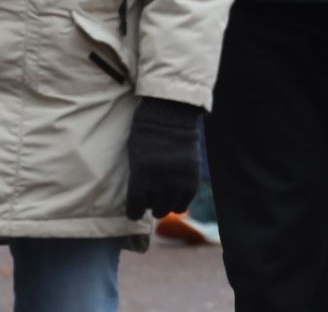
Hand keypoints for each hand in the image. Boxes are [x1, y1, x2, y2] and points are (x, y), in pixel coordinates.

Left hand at [125, 97, 201, 219]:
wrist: (171, 114)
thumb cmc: (145, 134)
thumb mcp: (135, 159)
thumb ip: (139, 181)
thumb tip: (143, 202)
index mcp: (141, 176)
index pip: (135, 209)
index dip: (134, 211)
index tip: (135, 209)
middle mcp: (161, 182)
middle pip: (155, 210)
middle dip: (151, 205)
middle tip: (150, 198)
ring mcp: (179, 180)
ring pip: (171, 208)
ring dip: (166, 204)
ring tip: (164, 195)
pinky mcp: (193, 177)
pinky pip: (186, 201)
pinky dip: (179, 200)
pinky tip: (175, 192)